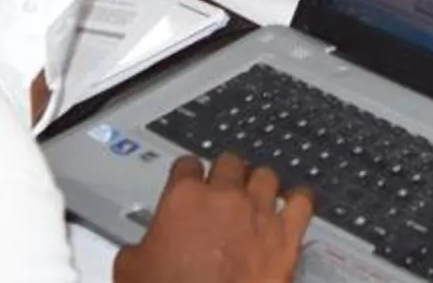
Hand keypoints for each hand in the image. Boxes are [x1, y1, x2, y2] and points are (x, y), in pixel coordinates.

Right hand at [114, 155, 312, 282]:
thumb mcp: (130, 270)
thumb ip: (141, 247)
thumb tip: (143, 251)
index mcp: (183, 198)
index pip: (187, 165)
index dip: (187, 175)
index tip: (189, 183)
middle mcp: (224, 197)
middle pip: (230, 163)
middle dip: (225, 175)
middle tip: (221, 192)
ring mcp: (259, 213)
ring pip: (266, 177)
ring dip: (259, 186)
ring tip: (255, 199)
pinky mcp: (286, 236)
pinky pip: (302, 202)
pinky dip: (299, 201)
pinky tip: (294, 205)